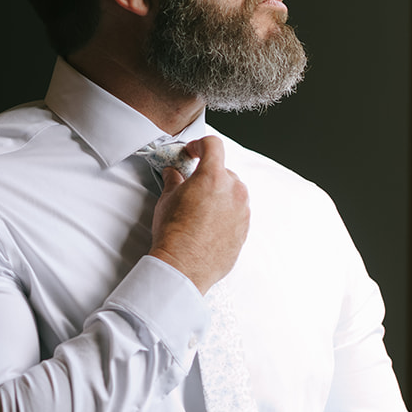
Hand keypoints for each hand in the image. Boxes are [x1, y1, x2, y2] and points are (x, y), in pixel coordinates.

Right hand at [149, 135, 249, 294]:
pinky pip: (237, 212)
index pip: (213, 145)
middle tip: (191, 187)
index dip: (200, 145)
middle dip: (208, 175)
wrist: (184, 266)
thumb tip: (173, 174)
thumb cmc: (174, 233)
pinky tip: (209, 224)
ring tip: (200, 209)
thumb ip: (174, 181)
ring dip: (219, 194)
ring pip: (233, 192)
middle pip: (224, 171)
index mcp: (213, 176)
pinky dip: (226, 212)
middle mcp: (233, 190)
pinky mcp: (245, 229)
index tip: (193, 152)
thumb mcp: (167, 200)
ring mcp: (242, 210)